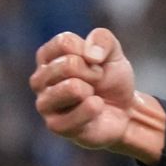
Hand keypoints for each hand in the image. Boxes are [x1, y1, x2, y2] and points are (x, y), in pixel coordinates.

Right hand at [29, 28, 157, 157]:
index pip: (65, 43)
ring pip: (72, 88)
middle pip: (69, 65)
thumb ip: (102, 39)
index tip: (96, 63)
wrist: (125, 111)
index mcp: (47, 57)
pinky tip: (95, 111)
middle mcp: (39, 79)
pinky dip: (95, 110)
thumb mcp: (113, 53)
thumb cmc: (111, 80)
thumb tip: (90, 56)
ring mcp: (44, 104)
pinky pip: (79, 113)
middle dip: (95, 74)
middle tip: (97, 83)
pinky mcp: (56, 126)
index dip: (90, 53)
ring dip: (93, 92)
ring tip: (92, 96)